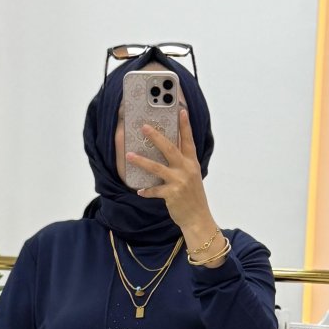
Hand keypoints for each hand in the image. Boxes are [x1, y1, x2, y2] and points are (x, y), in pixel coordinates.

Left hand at [127, 107, 215, 241]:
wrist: (198, 218)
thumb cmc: (193, 197)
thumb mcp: (192, 177)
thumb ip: (183, 164)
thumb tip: (168, 152)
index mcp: (192, 163)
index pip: (189, 141)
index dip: (185, 125)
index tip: (181, 110)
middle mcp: (186, 169)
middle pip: (170, 148)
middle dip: (156, 137)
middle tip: (144, 127)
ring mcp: (179, 181)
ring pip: (157, 167)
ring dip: (141, 161)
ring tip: (129, 155)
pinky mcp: (172, 194)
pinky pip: (154, 190)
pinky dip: (146, 191)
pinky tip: (139, 191)